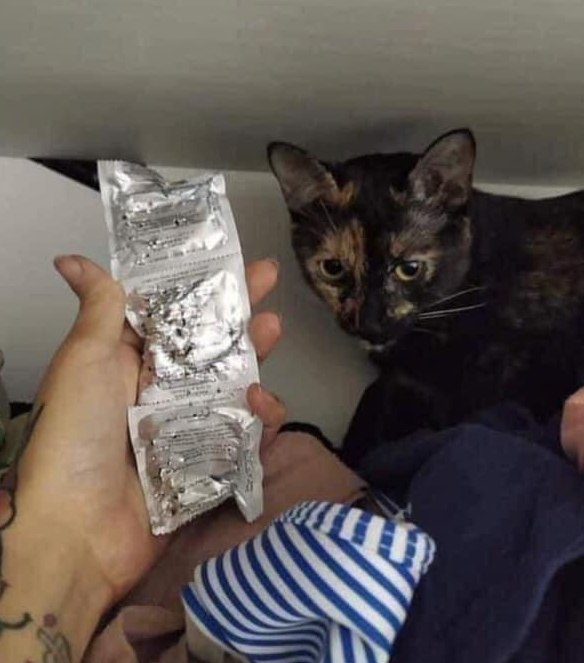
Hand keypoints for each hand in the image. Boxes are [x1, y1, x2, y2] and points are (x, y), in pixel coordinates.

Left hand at [0, 255, 284, 660]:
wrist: (77, 530)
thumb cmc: (74, 436)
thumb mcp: (84, 360)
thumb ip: (100, 308)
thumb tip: (73, 260)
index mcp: (128, 360)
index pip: (172, 313)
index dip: (199, 283)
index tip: (226, 257)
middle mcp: (159, 390)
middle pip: (209, 343)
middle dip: (237, 310)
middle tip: (267, 280)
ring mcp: (187, 426)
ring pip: (233, 383)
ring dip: (256, 355)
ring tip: (273, 332)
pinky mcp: (209, 461)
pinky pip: (245, 432)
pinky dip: (260, 417)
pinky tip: (261, 402)